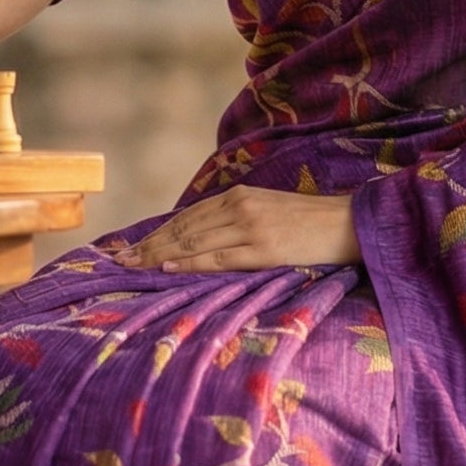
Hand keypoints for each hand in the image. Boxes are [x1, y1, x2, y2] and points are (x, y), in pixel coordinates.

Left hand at [114, 186, 359, 272]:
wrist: (347, 223)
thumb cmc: (307, 222)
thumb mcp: (266, 209)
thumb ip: (234, 219)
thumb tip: (199, 240)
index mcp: (238, 196)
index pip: (186, 218)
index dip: (155, 234)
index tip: (130, 247)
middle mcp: (239, 207)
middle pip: (182, 230)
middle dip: (148, 246)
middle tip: (118, 260)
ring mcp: (250, 228)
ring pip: (193, 243)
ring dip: (159, 256)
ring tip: (132, 267)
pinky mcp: (263, 249)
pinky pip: (218, 258)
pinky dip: (189, 264)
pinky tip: (167, 270)